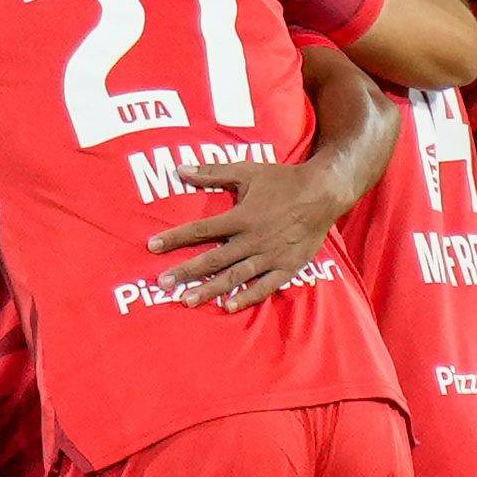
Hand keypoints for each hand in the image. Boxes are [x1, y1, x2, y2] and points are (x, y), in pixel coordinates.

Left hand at [149, 143, 379, 305]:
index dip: (175, 238)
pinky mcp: (286, 267)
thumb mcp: (247, 171)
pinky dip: (246, 297)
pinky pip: (264, 287)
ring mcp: (269, 256)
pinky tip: (228, 306)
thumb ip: (212, 173)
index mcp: (241, 216)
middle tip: (162, 284)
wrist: (323, 192)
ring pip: (234, 277)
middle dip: (186, 272)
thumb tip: (179, 169)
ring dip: (209, 289)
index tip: (152, 246)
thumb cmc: (282, 180)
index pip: (201, 230)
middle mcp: (252, 239)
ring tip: (187, 301)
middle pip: (213, 259)